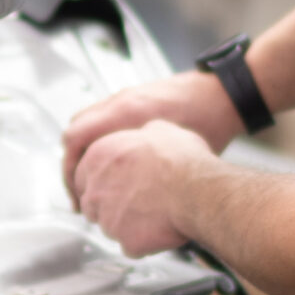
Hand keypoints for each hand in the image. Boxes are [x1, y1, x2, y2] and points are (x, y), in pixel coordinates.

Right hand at [63, 68, 240, 204]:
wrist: (224, 94)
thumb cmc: (208, 121)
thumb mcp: (177, 152)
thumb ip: (146, 172)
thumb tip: (125, 199)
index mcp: (126, 113)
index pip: (76, 140)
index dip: (70, 172)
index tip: (77, 195)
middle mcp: (121, 101)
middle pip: (74, 133)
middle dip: (72, 166)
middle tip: (79, 192)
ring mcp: (125, 97)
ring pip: (85, 124)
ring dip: (83, 152)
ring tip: (91, 179)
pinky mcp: (133, 98)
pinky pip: (101, 119)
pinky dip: (98, 141)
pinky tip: (111, 161)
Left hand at [74, 121, 216, 256]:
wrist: (198, 190)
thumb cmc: (182, 160)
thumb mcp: (161, 129)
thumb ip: (141, 135)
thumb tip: (145, 135)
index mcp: (99, 157)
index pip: (83, 175)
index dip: (104, 181)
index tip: (120, 183)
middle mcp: (96, 189)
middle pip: (92, 204)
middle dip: (111, 205)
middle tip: (138, 200)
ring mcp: (108, 219)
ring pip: (111, 226)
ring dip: (127, 223)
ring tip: (154, 213)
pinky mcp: (126, 242)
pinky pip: (131, 246)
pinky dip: (144, 241)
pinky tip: (161, 228)